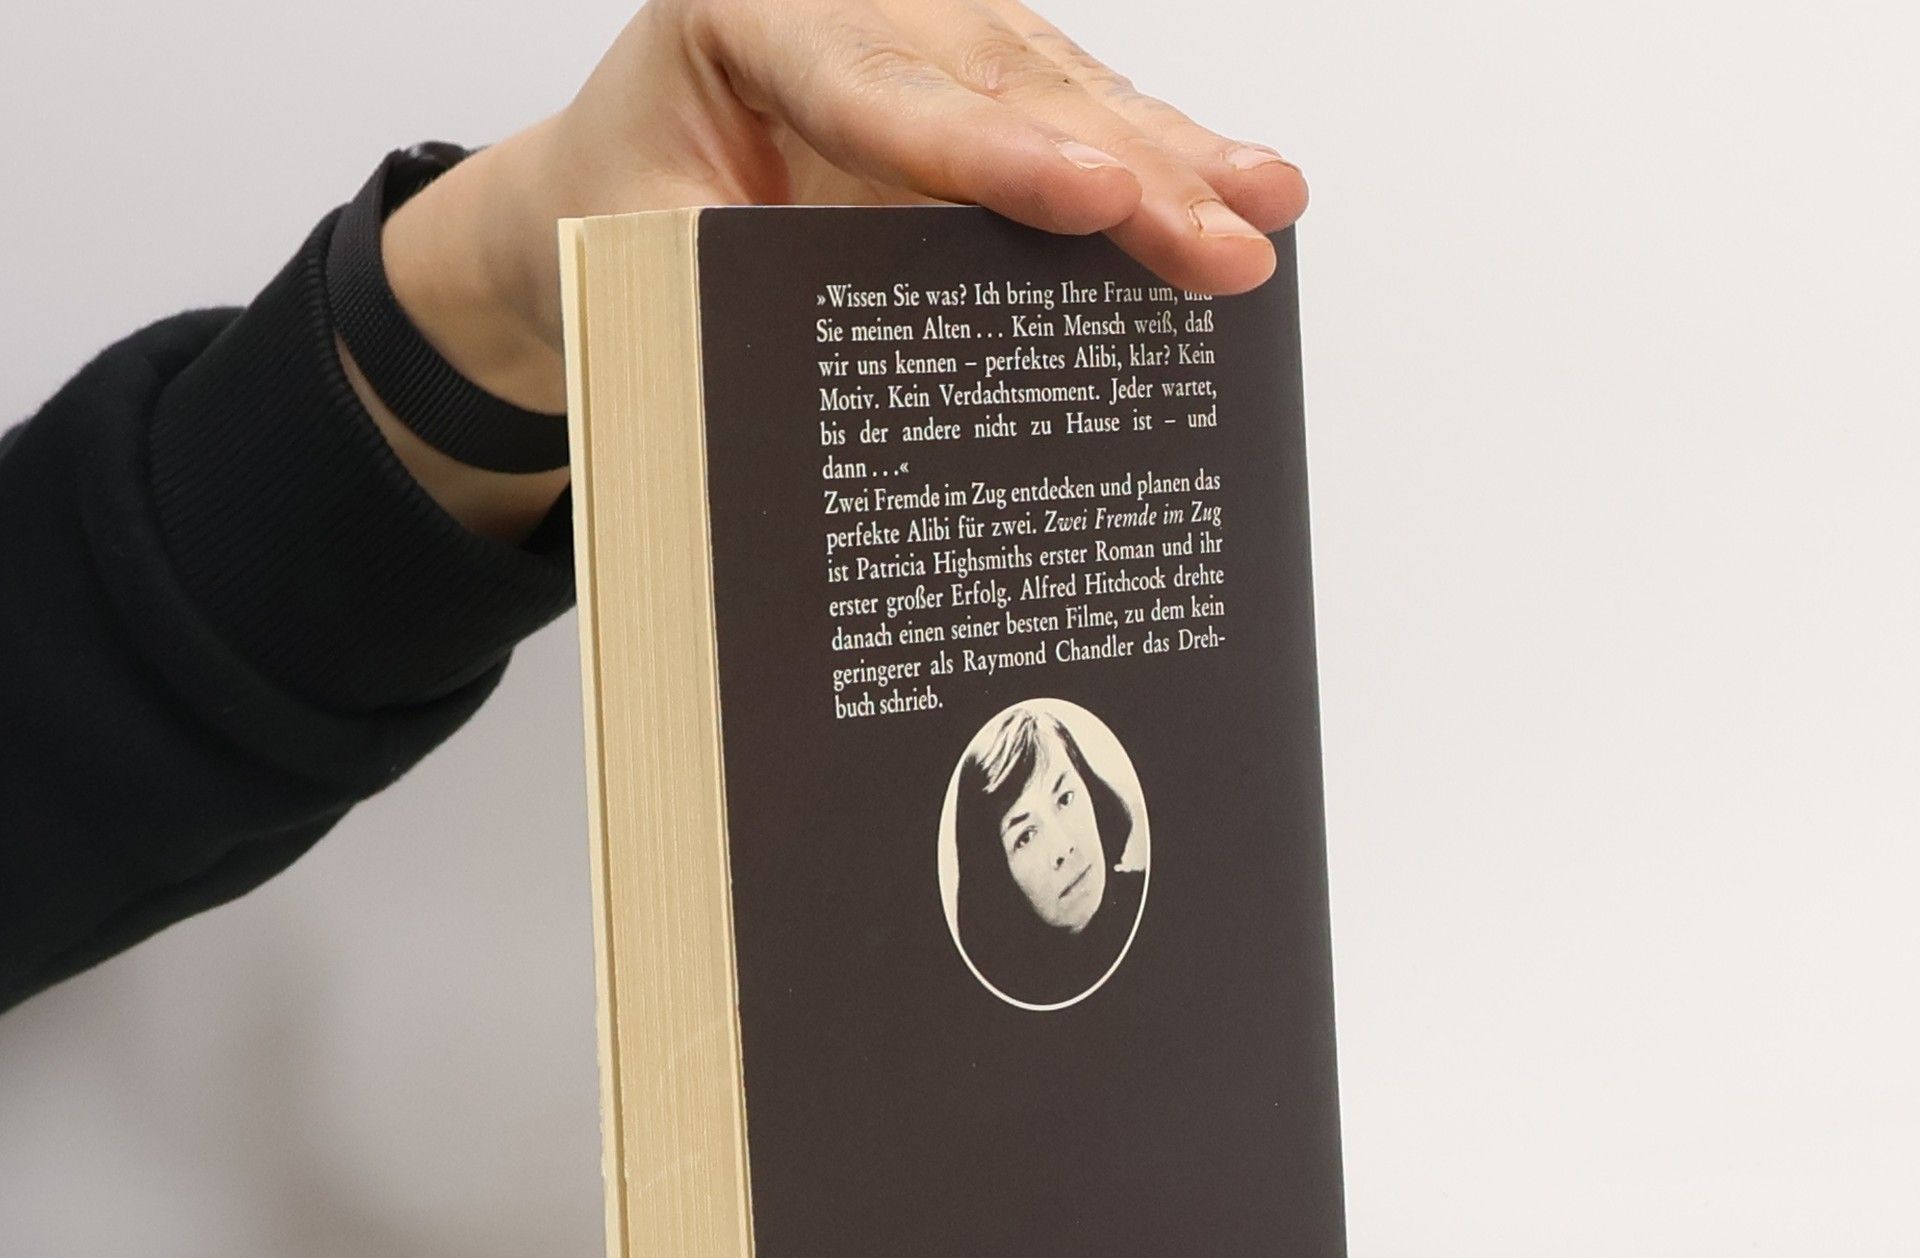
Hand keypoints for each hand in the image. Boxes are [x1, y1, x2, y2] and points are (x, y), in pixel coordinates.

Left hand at [366, 0, 1305, 536]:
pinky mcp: (963, 81)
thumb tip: (859, 398)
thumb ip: (736, 287)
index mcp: (745, 22)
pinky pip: (1065, 112)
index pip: (890, 96)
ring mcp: (917, 33)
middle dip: (1133, 171)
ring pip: (1060, 88)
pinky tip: (1235, 179)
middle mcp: (848, 4)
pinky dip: (1151, 154)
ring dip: (1172, 155)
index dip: (1006, 158)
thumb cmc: (611, 220)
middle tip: (1229, 239)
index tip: (1099, 198)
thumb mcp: (636, 259)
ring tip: (1268, 204)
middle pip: (1008, 87)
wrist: (593, 190)